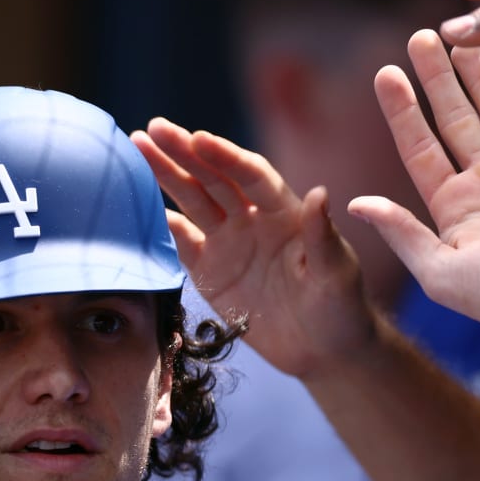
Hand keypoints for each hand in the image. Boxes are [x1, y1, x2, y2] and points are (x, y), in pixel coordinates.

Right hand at [131, 120, 377, 380]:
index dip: (224, 157)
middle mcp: (252, 219)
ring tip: (137, 147)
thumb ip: (322, 236)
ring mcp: (229, 243)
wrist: (324, 351)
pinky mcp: (211, 271)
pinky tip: (138, 206)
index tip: (197, 139)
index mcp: (284, 212)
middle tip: (153, 130)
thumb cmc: (341, 308)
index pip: (250, 175)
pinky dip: (161, 225)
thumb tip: (319, 194)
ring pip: (192, 202)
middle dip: (183, 154)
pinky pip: (182, 242)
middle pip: (213, 179)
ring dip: (166, 175)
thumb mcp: (336, 273)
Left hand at [350, 30, 479, 350]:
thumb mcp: (442, 273)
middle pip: (458, 119)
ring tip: (470, 35)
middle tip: (422, 35)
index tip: (385, 73)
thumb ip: (402, 233)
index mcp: (456, 206)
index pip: (420, 148)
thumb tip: (353, 201)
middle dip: (439, 78)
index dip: (403, 111)